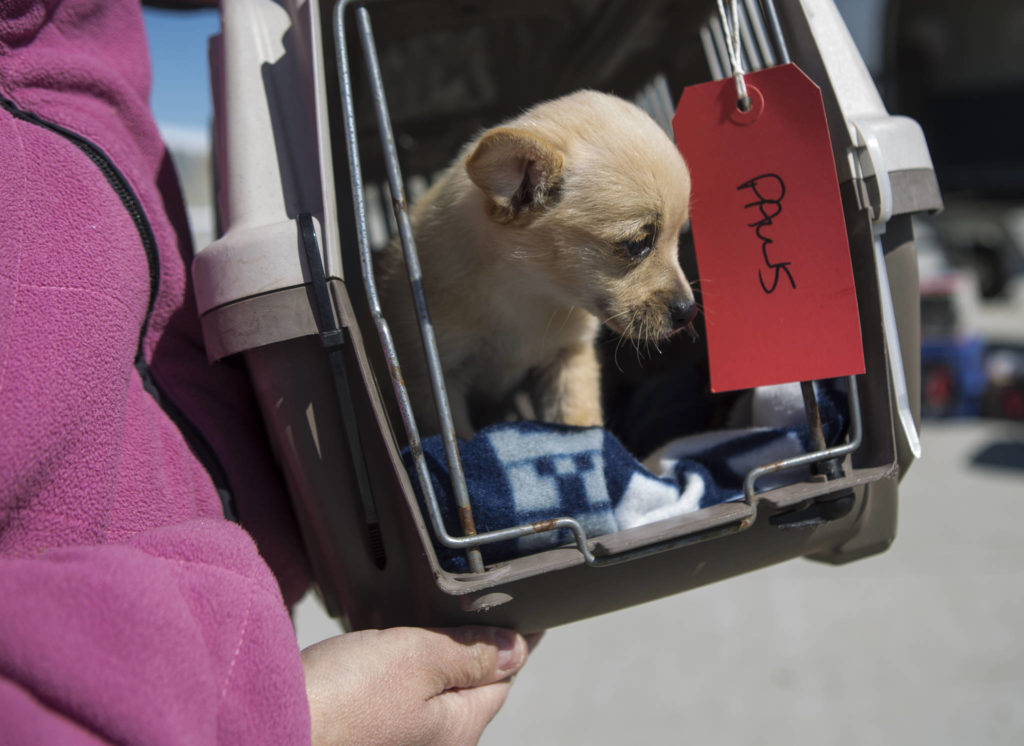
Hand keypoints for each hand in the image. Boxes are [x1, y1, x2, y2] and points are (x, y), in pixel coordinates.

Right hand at [302, 626, 532, 745]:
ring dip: (431, 657)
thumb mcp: (420, 661)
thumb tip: (518, 651)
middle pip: (467, 688)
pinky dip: (396, 669)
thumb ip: (471, 655)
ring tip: (430, 618)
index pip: (502, 680)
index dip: (512, 641)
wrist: (268, 728)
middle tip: (475, 603)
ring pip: (429, 691)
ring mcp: (394, 740)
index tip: (522, 612)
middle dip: (472, 649)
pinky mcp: (362, 731)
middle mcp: (431, 744)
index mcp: (457, 731)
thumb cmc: (345, 699)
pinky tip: (382, 647)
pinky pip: (394, 696)